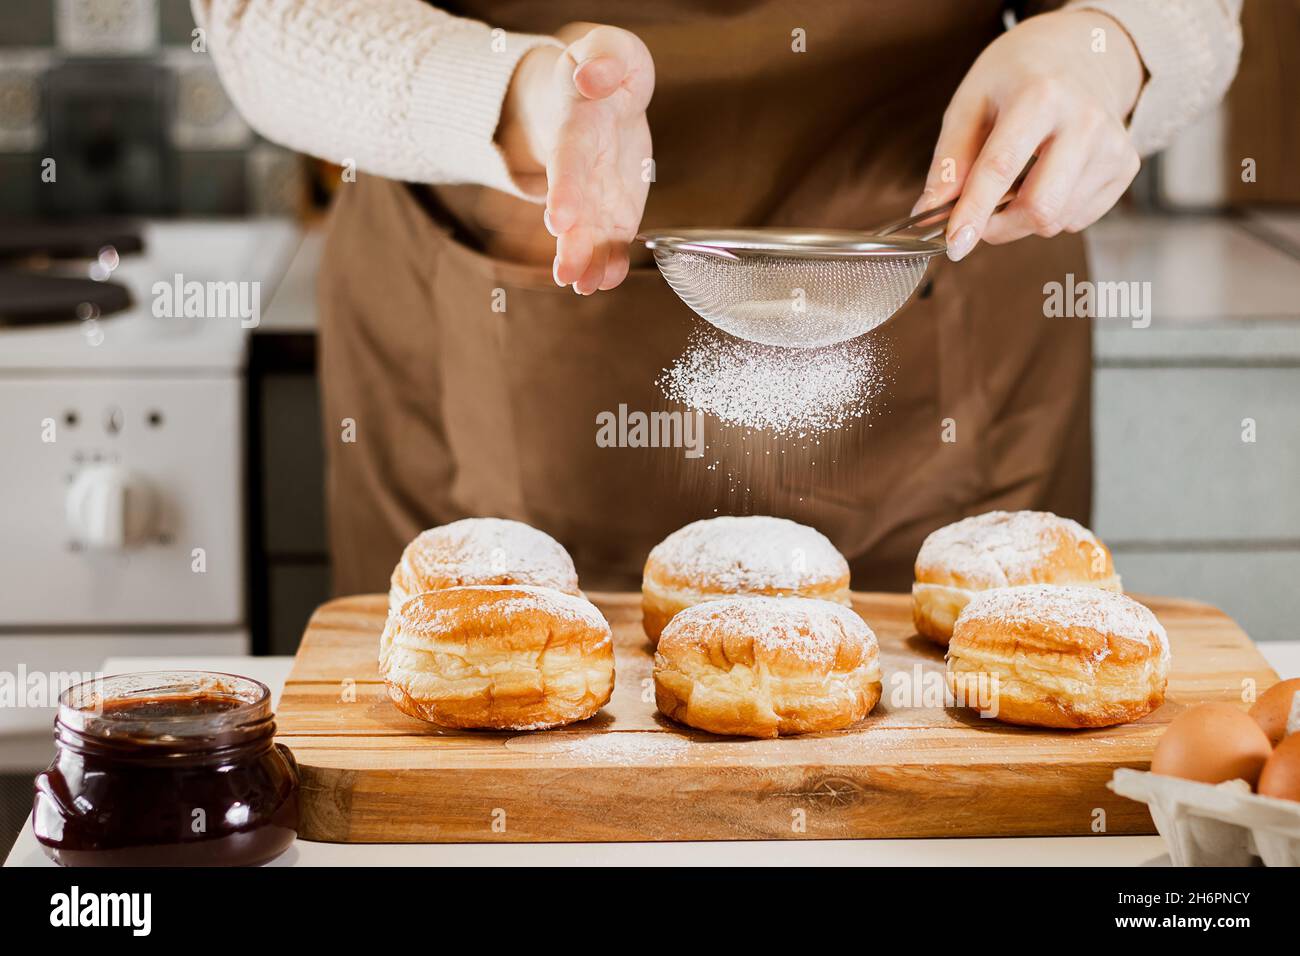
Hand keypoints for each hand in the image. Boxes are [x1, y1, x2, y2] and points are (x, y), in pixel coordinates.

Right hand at [498, 23, 653, 292]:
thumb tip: (592, 75)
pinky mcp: (614, 209)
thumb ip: (604, 58)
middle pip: (574, 208)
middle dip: (570, 242)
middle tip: (565, 273)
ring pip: (587, 233)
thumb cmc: (605, 69)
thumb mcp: (608, 48)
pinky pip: (612, 240)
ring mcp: (594, 193)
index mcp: (578, 126)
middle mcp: (580, 168)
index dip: (567, 190)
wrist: (597, 96)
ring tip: (584, 287)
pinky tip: (607, 280)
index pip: (570, 160)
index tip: (560, 220)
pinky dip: (610, 262)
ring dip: (585, 262)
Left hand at [916, 10, 1143, 260]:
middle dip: (999, 226)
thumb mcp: (970, 104)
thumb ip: (949, 160)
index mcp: (1040, 96)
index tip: (955, 244)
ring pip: (1057, 221)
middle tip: (979, 215)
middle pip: (1040, 208)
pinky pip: (1076, 219)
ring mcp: (1113, 145)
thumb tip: (929, 210)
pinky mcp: (1126, 166)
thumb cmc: (1016, 80)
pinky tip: (1049, 178)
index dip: (974, 212)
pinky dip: (1053, 212)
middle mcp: (1085, 120)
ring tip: (1018, 182)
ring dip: (1023, 219)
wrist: (1079, 53)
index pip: (1001, 168)